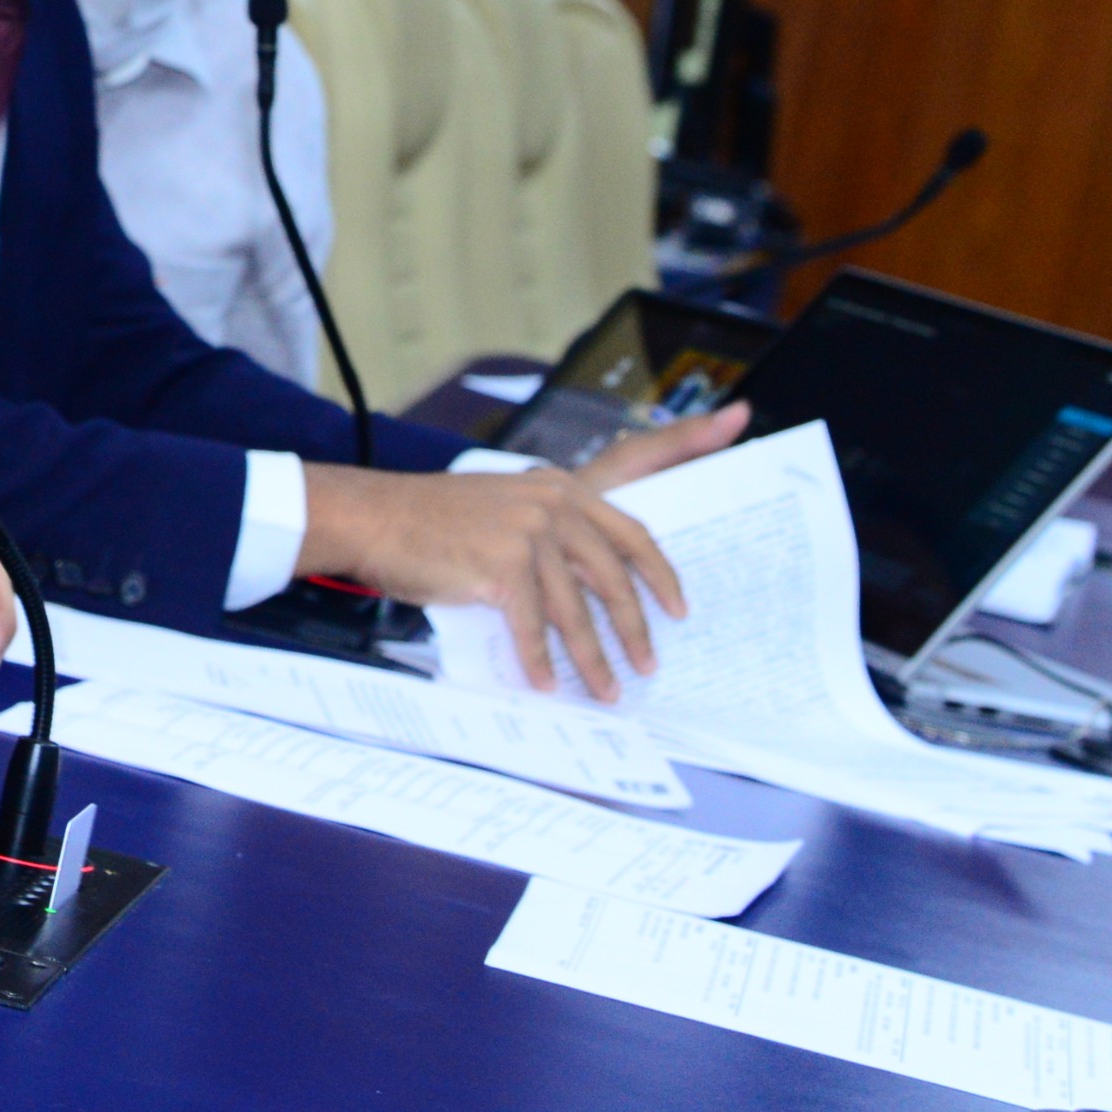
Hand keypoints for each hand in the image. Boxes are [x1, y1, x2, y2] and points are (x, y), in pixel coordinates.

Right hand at [296, 404, 747, 696]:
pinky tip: (544, 684)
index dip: (691, 443)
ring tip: (608, 690)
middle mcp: (555, 499)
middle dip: (640, 622)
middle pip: (621, 566)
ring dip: (596, 658)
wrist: (373, 518)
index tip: (738, 421)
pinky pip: (536, 627)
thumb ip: (552, 537)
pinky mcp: (503, 566)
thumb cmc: (432, 524)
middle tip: (652, 660)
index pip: (640, 460)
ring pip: (582, 608)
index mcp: (561, 484)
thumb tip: (589, 593)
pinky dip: (541, 660)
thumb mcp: (502, 510)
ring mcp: (530, 531)